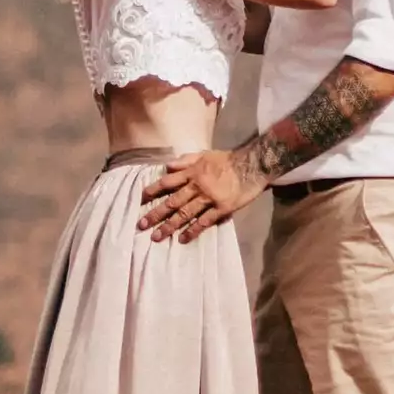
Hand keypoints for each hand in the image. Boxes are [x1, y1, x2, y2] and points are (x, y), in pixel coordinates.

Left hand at [139, 145, 264, 242]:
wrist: (252, 165)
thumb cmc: (228, 160)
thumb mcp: (204, 154)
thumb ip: (185, 160)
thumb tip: (166, 166)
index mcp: (192, 172)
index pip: (167, 182)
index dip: (153, 190)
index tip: (140, 199)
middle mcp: (197, 186)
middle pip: (172, 201)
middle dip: (155, 214)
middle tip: (141, 224)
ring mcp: (208, 199)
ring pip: (185, 214)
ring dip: (169, 226)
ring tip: (156, 236)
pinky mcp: (221, 209)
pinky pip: (204, 222)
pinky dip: (192, 231)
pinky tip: (182, 239)